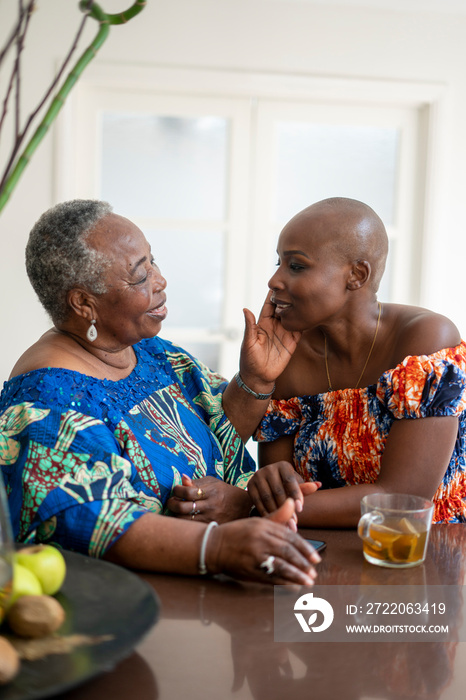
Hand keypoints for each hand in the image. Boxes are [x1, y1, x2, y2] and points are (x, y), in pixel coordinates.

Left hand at [167, 474, 251, 523]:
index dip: (177, 490)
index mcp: (211, 491)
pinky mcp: (211, 527)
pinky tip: (184, 518)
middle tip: (171, 501)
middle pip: (183, 507)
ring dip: (176, 514)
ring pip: (185, 520)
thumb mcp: (213, 483)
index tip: (176, 490)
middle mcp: (211, 505)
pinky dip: (184, 523)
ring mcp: (211, 518)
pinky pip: (192, 527)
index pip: (187, 492)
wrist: (243, 507)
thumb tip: (182, 478)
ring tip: (176, 510)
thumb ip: (196, 482)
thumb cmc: (224, 492)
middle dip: (172, 503)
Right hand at [206, 498, 320, 584]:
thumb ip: (278, 515)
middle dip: (303, 562)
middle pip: (287, 551)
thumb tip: (292, 501)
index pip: (289, 536)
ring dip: (296, 575)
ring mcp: (254, 555)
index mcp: (263, 525)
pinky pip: (269, 577)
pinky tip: (293, 586)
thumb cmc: (239, 532)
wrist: (214, 546)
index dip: (305, 548)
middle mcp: (259, 539)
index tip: (316, 558)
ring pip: (280, 565)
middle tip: (314, 571)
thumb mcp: (257, 521)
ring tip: (308, 582)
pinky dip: (283, 582)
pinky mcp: (249, 569)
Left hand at [240, 290, 301, 388]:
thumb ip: (250, 326)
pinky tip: (308, 314)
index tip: (278, 283)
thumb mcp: (248, 342)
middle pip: (283, 308)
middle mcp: (274, 326)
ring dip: (297, 309)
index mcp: (263, 324)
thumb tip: (245, 309)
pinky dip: (304, 322)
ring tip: (303, 297)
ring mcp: (284, 334)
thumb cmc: (249, 360)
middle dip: (288, 298)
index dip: (273, 295)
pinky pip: (299, 330)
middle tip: (294, 286)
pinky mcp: (292, 343)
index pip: (269, 305)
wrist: (258, 377)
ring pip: (292, 317)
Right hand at [248, 461, 320, 517]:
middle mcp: (269, 468)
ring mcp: (258, 476)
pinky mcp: (250, 485)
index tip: (300, 509)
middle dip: (286, 509)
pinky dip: (265, 512)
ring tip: (284, 525)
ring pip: (267, 498)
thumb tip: (318, 485)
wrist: (265, 481)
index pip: (290, 481)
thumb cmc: (285, 484)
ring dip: (276, 513)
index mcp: (283, 466)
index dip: (296, 495)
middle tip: (293, 523)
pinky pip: (258, 502)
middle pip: (278, 491)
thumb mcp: (294, 485)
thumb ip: (304, 488)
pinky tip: (272, 521)